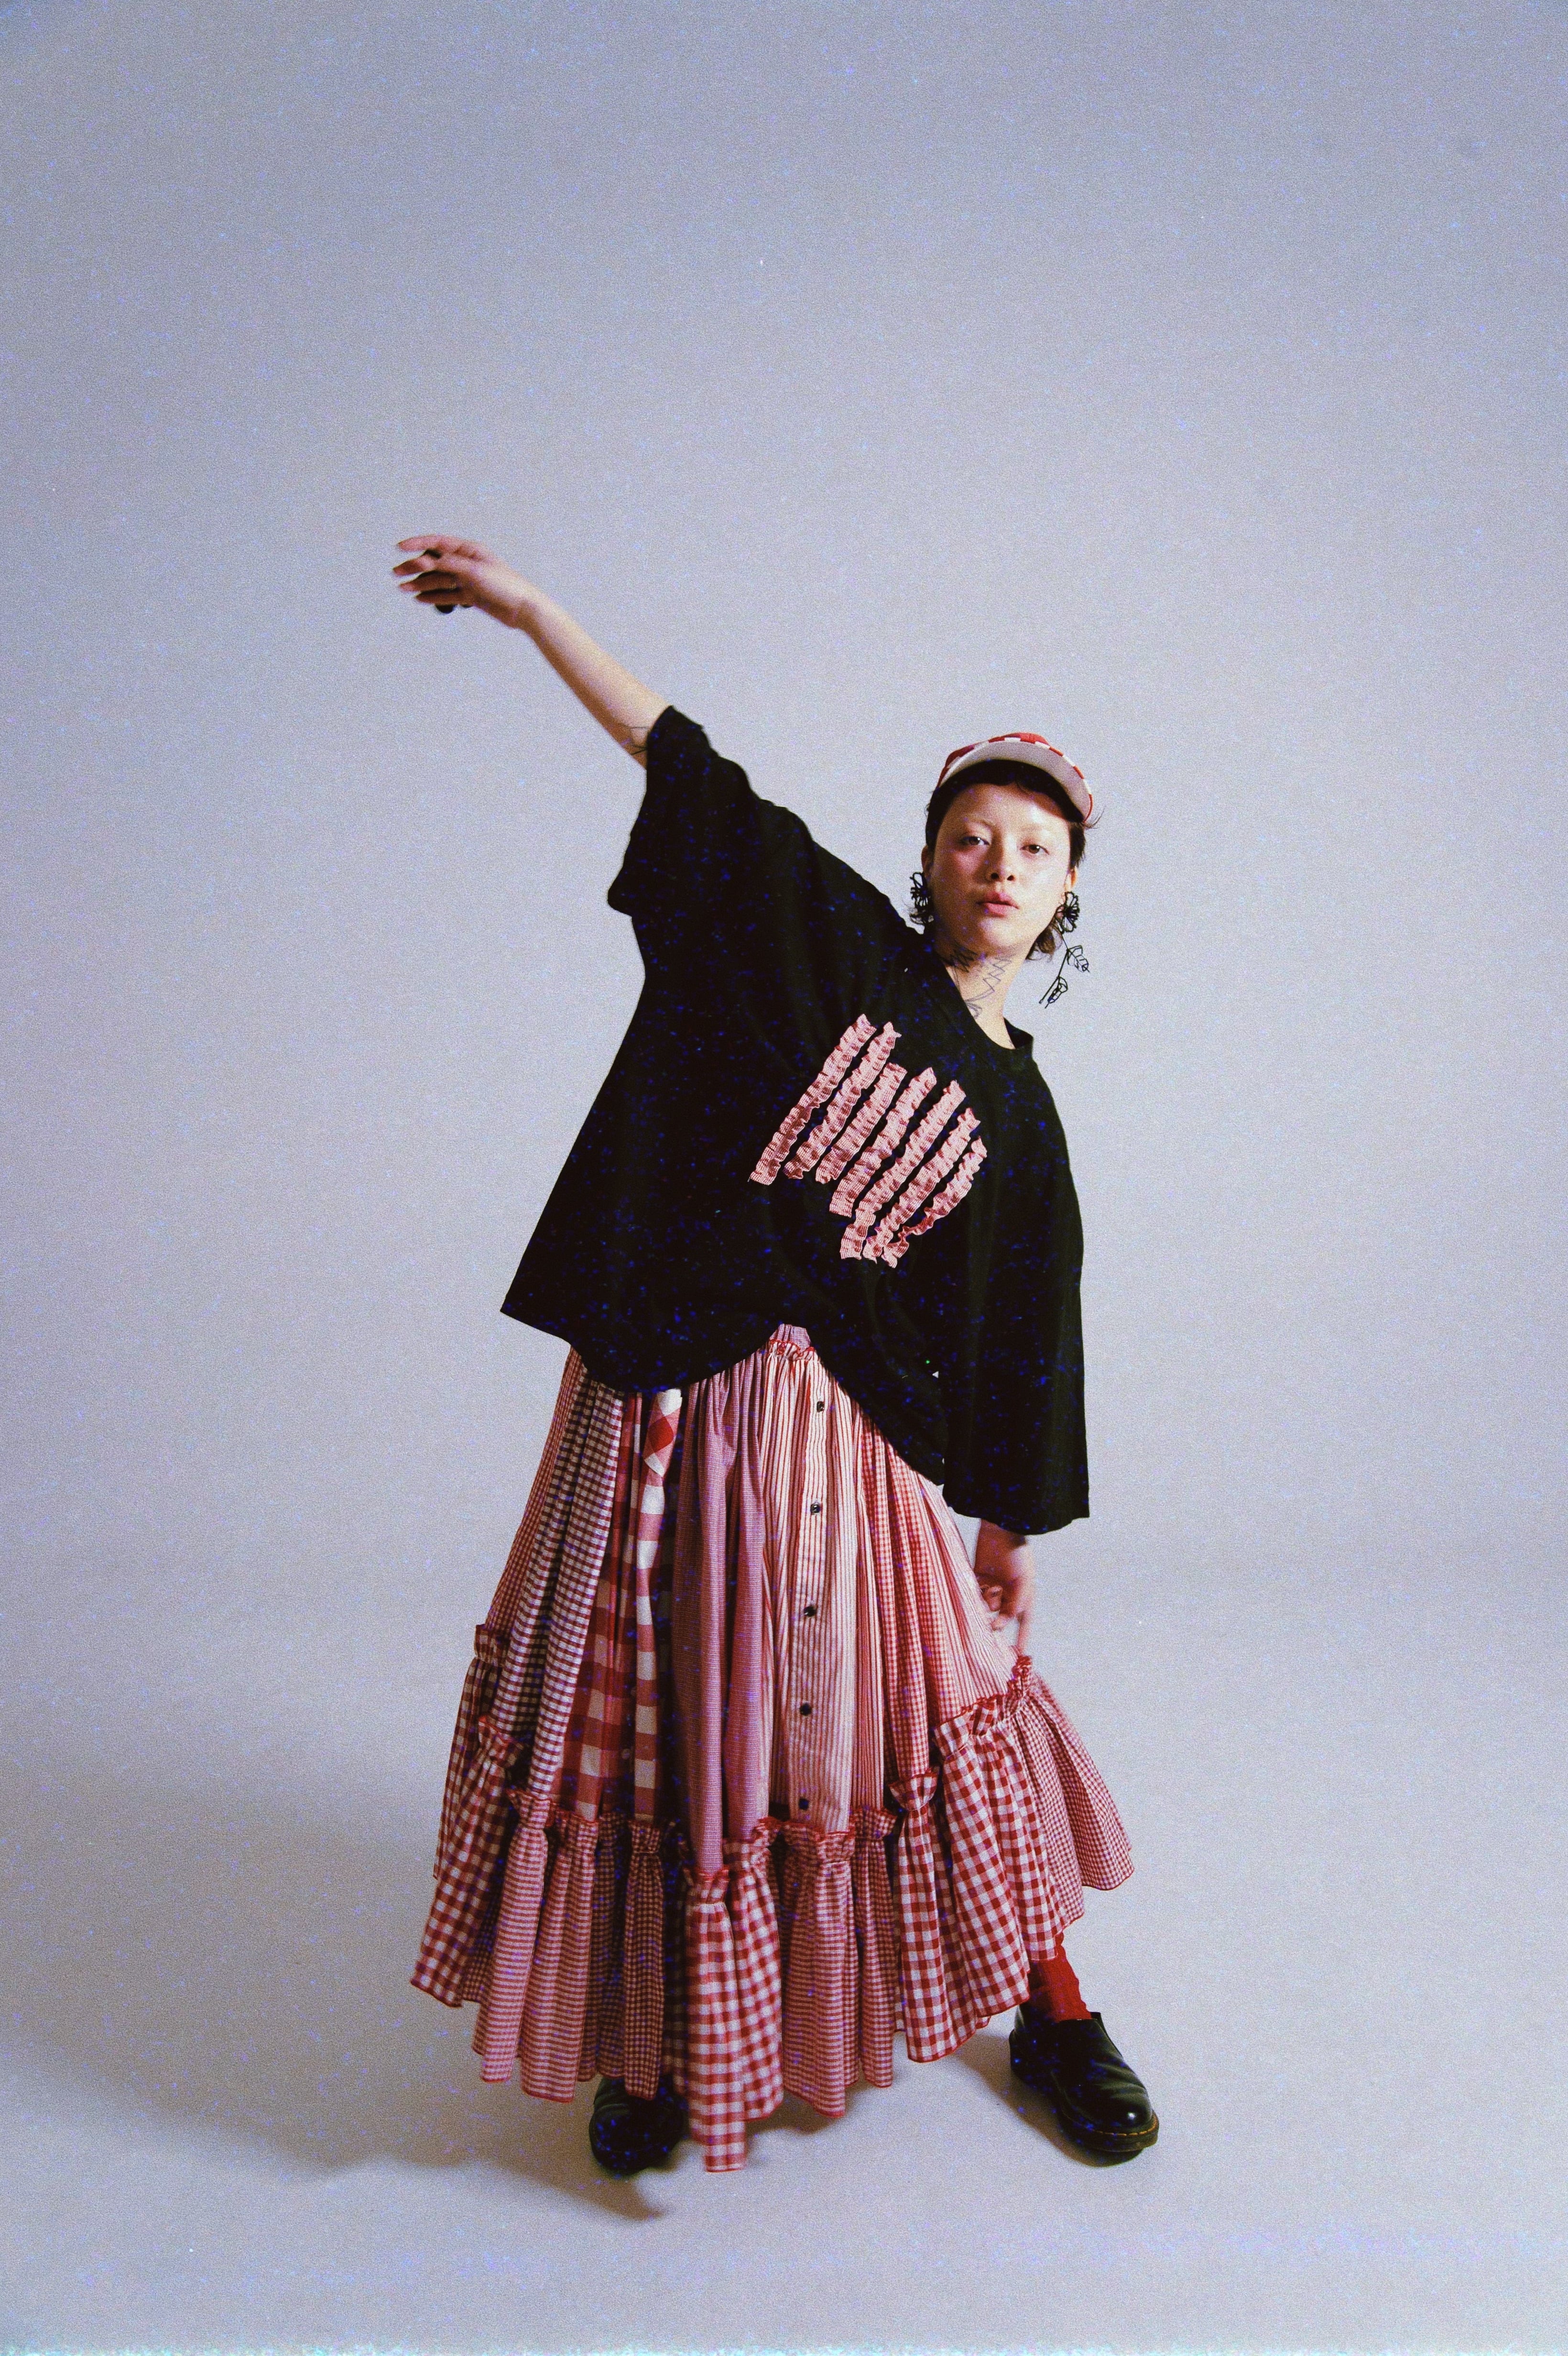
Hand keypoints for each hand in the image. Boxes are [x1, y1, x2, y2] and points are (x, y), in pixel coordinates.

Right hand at [392, 536, 537, 625]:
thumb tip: (424, 560)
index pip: (438, 543)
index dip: (417, 544)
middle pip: (435, 562)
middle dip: (415, 567)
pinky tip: (419, 598)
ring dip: (420, 583)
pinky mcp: (471, 596)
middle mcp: (467, 562)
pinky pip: (448, 594)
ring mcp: (468, 580)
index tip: (400, 548)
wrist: (524, 609)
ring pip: (439, 580)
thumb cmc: (505, 585)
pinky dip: (434, 596)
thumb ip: (448, 565)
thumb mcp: (474, 571)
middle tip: (396, 574)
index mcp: (469, 550)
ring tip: (403, 589)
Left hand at [974, 1520, 1033, 1652]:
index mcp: (1024, 1594)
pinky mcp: (978, 1577)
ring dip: (985, 1604)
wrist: (1000, 1528)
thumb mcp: (1022, 1582)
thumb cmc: (1017, 1554)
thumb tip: (1001, 1625)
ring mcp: (993, 1585)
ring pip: (986, 1607)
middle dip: (996, 1621)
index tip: (1017, 1656)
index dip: (1021, 1638)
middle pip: (1001, 1616)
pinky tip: (981, 1583)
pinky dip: (975, 1594)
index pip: (1023, 1622)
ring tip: (989, 1587)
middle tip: (989, 1626)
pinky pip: (975, 1594)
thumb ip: (1014, 1605)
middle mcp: (1008, 1593)